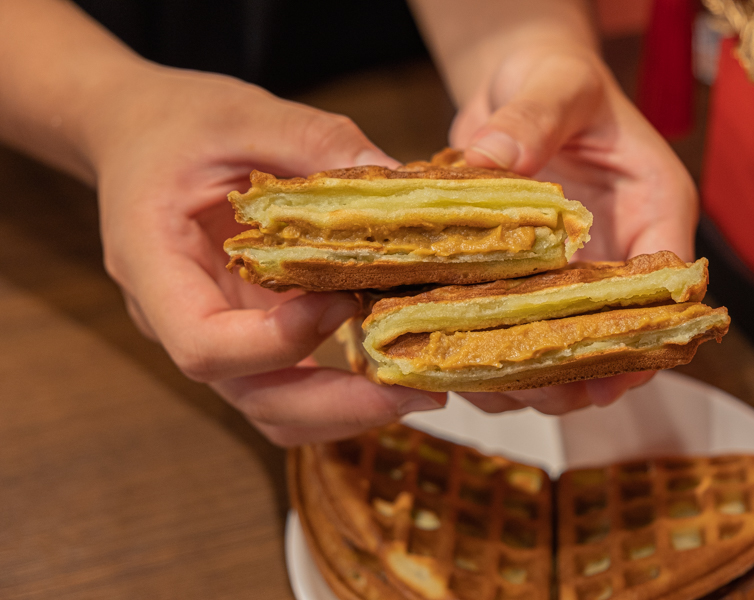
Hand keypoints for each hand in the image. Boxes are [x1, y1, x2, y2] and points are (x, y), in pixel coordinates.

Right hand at [90, 65, 445, 445]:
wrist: (140, 135)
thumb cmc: (180, 123)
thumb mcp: (244, 113)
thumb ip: (315, 142)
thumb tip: (398, 180)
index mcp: (154, 264)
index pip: (204, 344)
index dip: (280, 341)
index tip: (344, 301)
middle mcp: (178, 318)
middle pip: (250, 396)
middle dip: (336, 405)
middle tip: (417, 390)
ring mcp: (216, 332)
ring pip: (273, 407)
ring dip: (345, 411)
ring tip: (417, 390)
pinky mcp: (247, 333)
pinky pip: (288, 384)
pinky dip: (340, 390)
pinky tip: (390, 368)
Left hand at [450, 46, 697, 414]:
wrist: (521, 84)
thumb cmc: (556, 75)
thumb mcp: (555, 83)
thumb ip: (531, 119)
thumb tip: (492, 160)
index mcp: (654, 207)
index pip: (666, 284)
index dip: (643, 336)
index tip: (606, 378)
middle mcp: (619, 249)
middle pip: (614, 332)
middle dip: (576, 370)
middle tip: (530, 392)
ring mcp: (575, 270)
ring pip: (564, 343)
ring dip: (528, 372)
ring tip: (484, 385)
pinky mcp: (531, 278)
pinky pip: (519, 327)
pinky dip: (491, 350)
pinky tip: (455, 362)